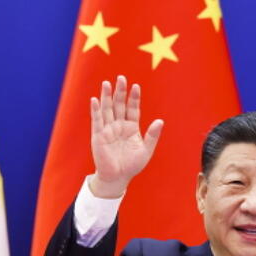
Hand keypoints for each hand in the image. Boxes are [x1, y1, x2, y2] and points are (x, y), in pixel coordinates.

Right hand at [89, 75, 163, 197]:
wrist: (117, 178)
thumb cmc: (132, 165)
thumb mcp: (146, 150)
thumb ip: (152, 135)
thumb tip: (160, 121)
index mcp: (131, 128)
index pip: (133, 109)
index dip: (134, 98)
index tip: (136, 86)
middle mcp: (119, 125)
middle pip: (119, 105)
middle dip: (120, 92)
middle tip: (121, 78)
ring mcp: (108, 129)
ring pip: (107, 109)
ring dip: (106, 96)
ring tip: (106, 83)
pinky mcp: (98, 136)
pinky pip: (97, 120)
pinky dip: (96, 110)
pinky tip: (95, 99)